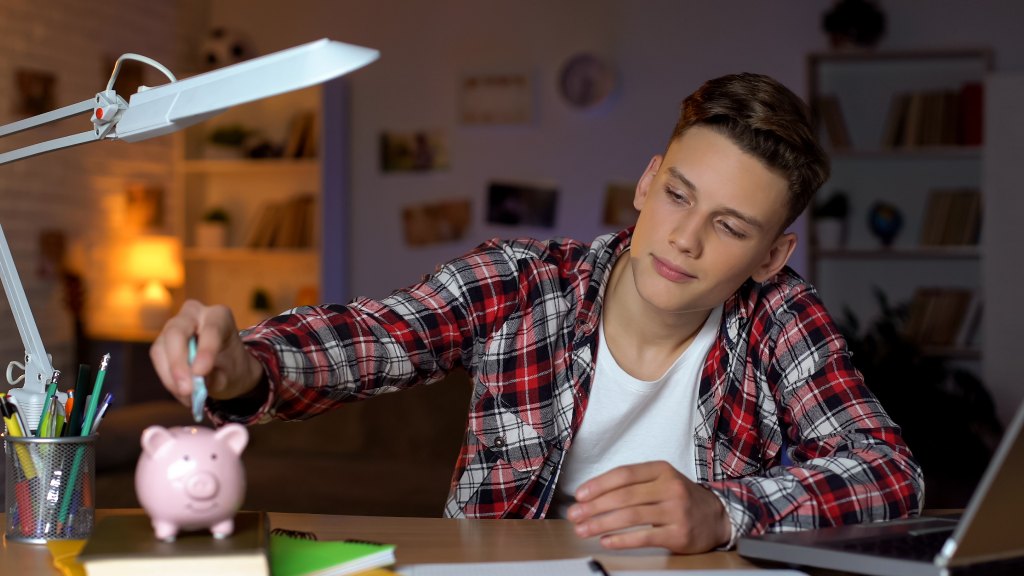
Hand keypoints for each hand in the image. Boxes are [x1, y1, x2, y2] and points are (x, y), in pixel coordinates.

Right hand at [149, 299, 263, 406]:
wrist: (226, 369)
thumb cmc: (232, 367)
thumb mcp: (233, 374)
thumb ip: (216, 376)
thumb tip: (196, 380)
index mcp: (219, 316)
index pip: (211, 329)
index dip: (205, 350)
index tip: (201, 372)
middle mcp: (194, 314)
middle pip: (176, 332)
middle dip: (179, 363)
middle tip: (187, 389)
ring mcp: (174, 326)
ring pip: (162, 348)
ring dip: (171, 376)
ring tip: (188, 396)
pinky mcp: (162, 342)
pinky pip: (158, 360)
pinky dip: (169, 380)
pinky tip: (183, 394)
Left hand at [567, 461, 731, 553]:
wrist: (717, 517)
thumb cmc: (681, 498)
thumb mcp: (662, 481)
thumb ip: (633, 484)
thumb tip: (593, 495)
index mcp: (661, 470)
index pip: (624, 474)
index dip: (598, 484)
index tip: (579, 495)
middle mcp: (670, 488)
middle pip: (624, 496)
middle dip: (594, 507)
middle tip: (575, 515)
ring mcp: (676, 511)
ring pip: (631, 516)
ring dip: (602, 524)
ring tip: (584, 529)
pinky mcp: (679, 534)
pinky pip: (644, 537)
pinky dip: (621, 540)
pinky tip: (606, 541)